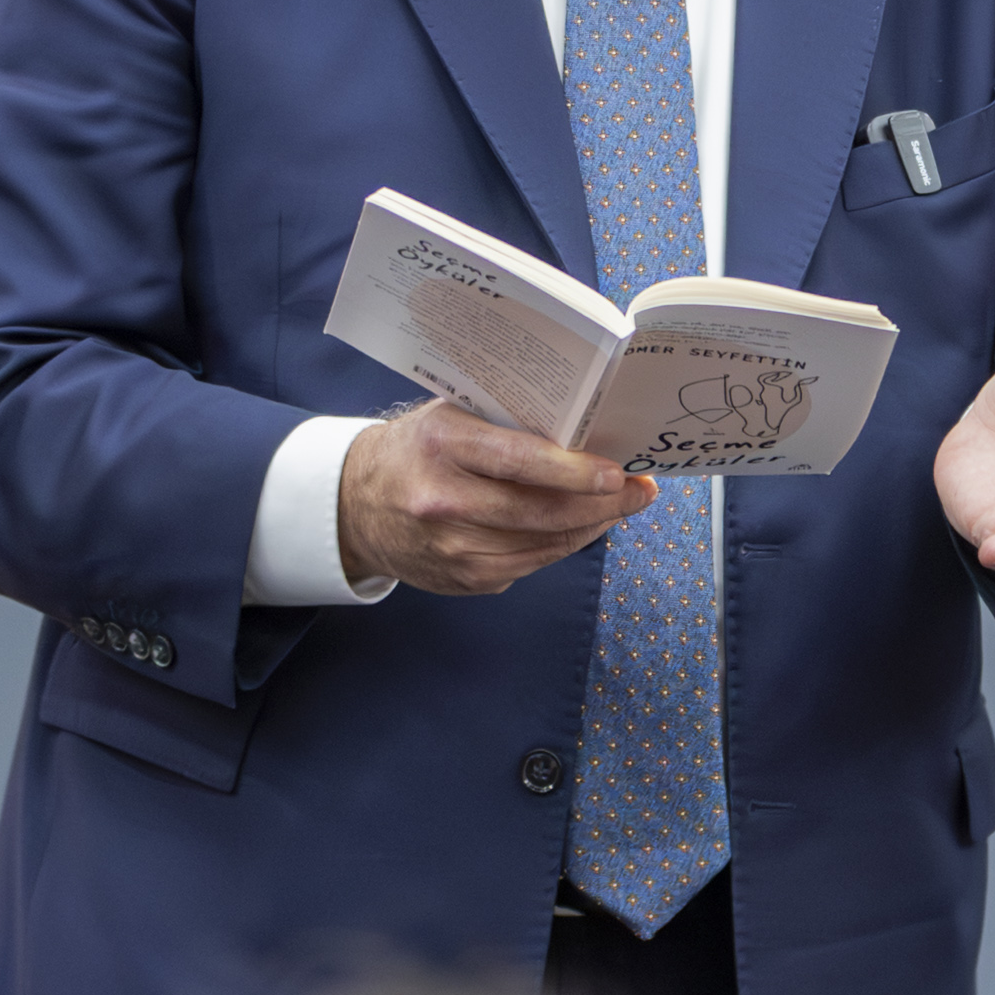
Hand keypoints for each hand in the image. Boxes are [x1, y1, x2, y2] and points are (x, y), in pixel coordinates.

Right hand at [337, 403, 656, 594]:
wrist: (355, 503)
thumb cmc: (417, 449)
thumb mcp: (451, 416)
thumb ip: (507, 420)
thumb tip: (584, 430)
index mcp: (442, 445)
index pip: (521, 461)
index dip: (576, 472)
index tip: (617, 472)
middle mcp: (443, 500)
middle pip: (541, 510)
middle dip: (602, 503)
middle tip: (639, 491)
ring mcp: (452, 547)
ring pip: (543, 542)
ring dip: (592, 525)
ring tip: (621, 506)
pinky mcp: (462, 578)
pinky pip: (531, 563)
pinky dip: (564, 545)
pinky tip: (584, 527)